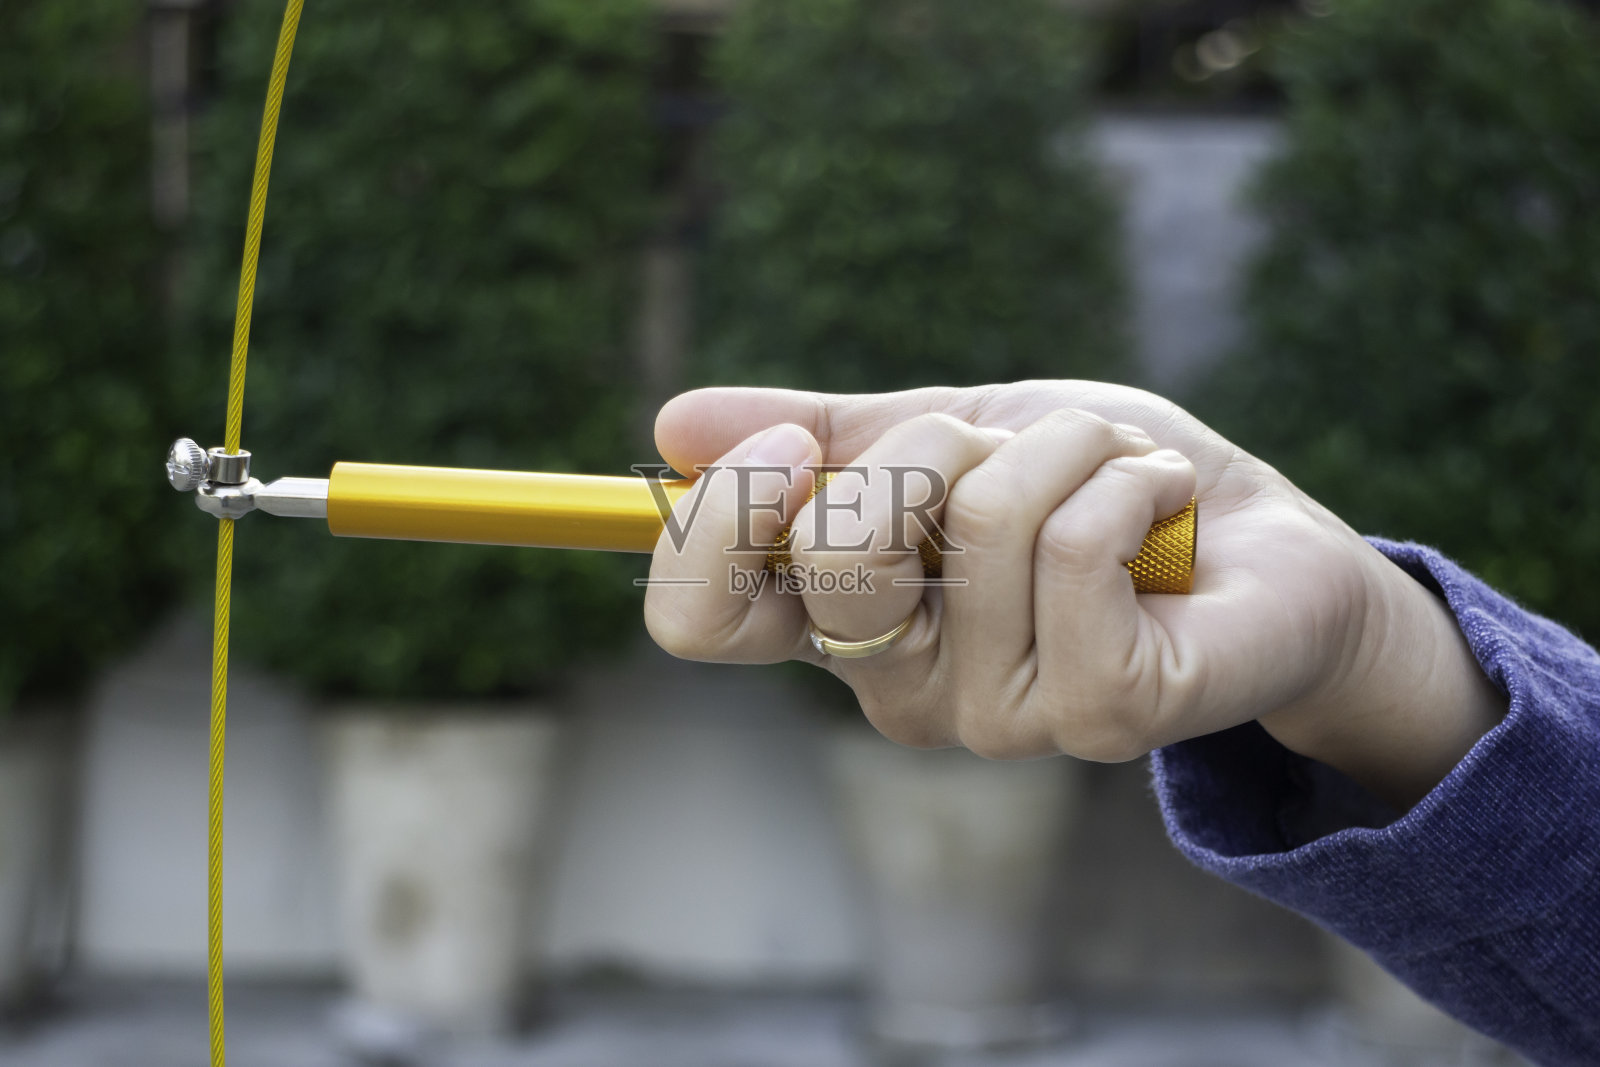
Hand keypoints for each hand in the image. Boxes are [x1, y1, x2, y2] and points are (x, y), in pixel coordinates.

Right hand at [644, 382, 1503, 808]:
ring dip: (1064, 446)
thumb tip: (670, 423)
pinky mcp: (1100, 714)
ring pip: (981, 522)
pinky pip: (1076, 548)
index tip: (792, 445)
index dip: (718, 521)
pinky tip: (1162, 508)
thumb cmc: (1094, 485)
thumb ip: (826, 434)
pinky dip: (1128, 477)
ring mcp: (997, 716)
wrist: (1260, 539)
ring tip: (1113, 475)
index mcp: (843, 619)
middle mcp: (901, 686)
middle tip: (1006, 452)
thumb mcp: (952, 430)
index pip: (700, 620)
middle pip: (831, 556)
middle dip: (936, 445)